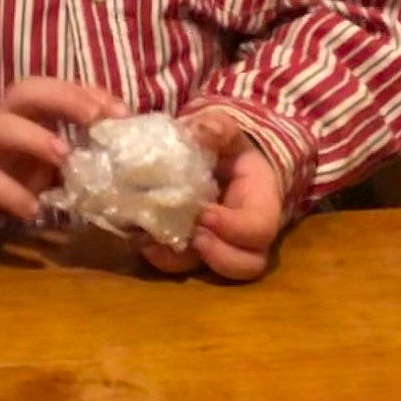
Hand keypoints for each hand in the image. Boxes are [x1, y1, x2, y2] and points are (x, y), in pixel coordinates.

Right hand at [0, 77, 120, 239]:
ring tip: (64, 156)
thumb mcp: (34, 161)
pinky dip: (10, 193)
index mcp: (20, 114)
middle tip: (97, 118)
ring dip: (34, 137)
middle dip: (63, 98)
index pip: (53, 88)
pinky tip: (33, 209)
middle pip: (25, 92)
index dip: (86, 93)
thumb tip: (119, 162)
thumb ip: (68, 156)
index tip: (121, 112)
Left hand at [136, 110, 287, 281]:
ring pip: (211, 273)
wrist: (215, 160)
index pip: (261, 227)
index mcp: (261, 203)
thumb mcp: (226, 131)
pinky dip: (160, 257)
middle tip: (191, 236)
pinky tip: (139, 241)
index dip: (235, 227)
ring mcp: (219, 246)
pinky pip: (181, 265)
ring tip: (153, 243)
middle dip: (217, 256)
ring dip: (180, 262)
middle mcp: (245, 235)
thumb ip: (217, 127)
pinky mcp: (193, 250)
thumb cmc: (225, 147)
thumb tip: (201, 130)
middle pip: (246, 264)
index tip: (205, 213)